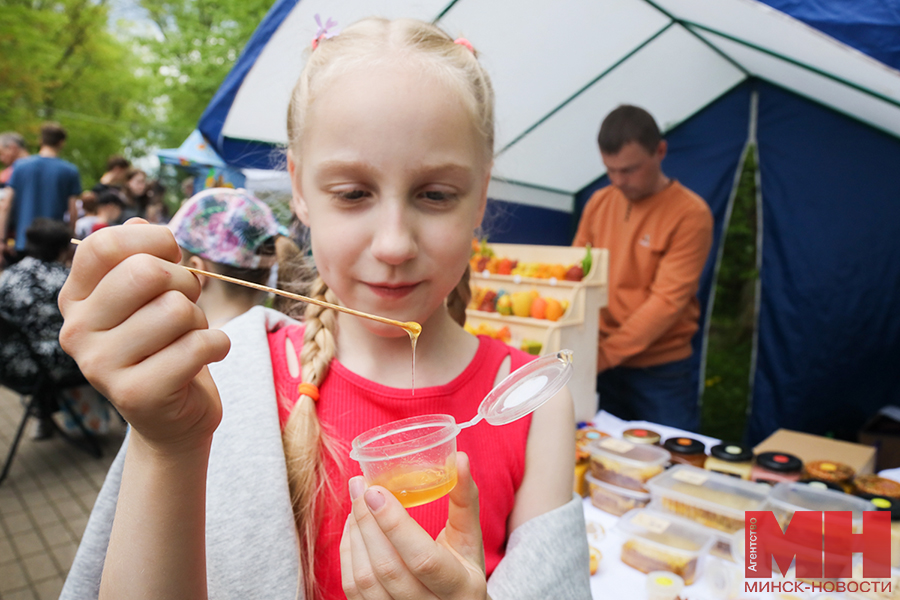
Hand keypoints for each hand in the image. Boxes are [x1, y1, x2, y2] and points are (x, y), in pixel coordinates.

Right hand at [58, 220, 230, 451]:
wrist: (173, 417)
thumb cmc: (165, 345)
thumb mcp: (148, 298)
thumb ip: (142, 257)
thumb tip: (139, 223)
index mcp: (76, 299)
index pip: (104, 244)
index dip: (152, 240)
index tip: (172, 256)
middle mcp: (77, 331)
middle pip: (147, 272)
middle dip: (185, 283)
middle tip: (188, 306)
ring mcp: (101, 366)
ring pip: (177, 309)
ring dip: (200, 320)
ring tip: (189, 338)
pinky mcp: (137, 394)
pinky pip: (198, 345)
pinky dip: (218, 345)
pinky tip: (205, 357)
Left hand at [341, 452, 488, 599]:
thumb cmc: (463, 569)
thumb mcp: (471, 539)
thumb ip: (465, 500)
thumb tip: (461, 458)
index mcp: (461, 587)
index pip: (423, 559)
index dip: (395, 525)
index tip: (375, 491)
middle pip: (387, 569)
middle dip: (367, 523)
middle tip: (359, 485)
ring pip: (365, 581)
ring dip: (355, 536)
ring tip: (356, 503)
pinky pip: (353, 589)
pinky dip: (348, 553)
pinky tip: (353, 528)